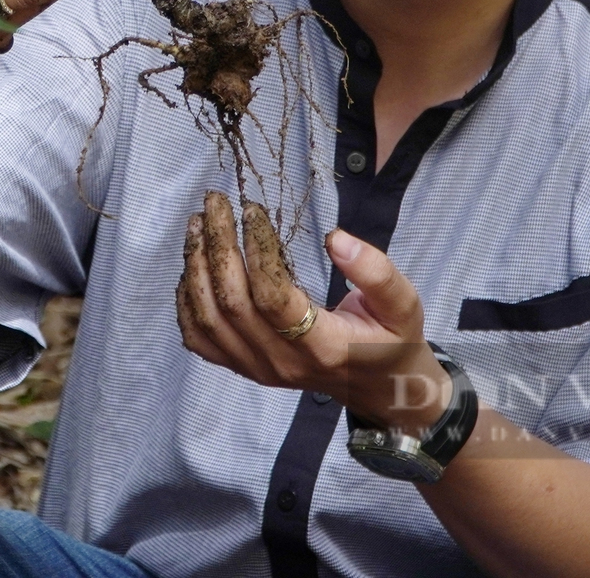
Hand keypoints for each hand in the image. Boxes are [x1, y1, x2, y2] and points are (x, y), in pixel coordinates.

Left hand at [177, 191, 448, 431]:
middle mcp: (282, 362)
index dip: (256, 250)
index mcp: (323, 346)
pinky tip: (193, 266)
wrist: (377, 387)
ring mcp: (257, 369)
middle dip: (217, 245)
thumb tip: (335, 238)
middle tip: (215, 202)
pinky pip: (199, 338)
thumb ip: (376, 272)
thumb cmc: (390, 337)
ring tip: (197, 224)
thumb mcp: (403, 304)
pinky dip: (187, 301)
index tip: (253, 209)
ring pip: (207, 319)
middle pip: (232, 303)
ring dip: (195, 267)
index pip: (272, 296)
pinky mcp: (243, 368)